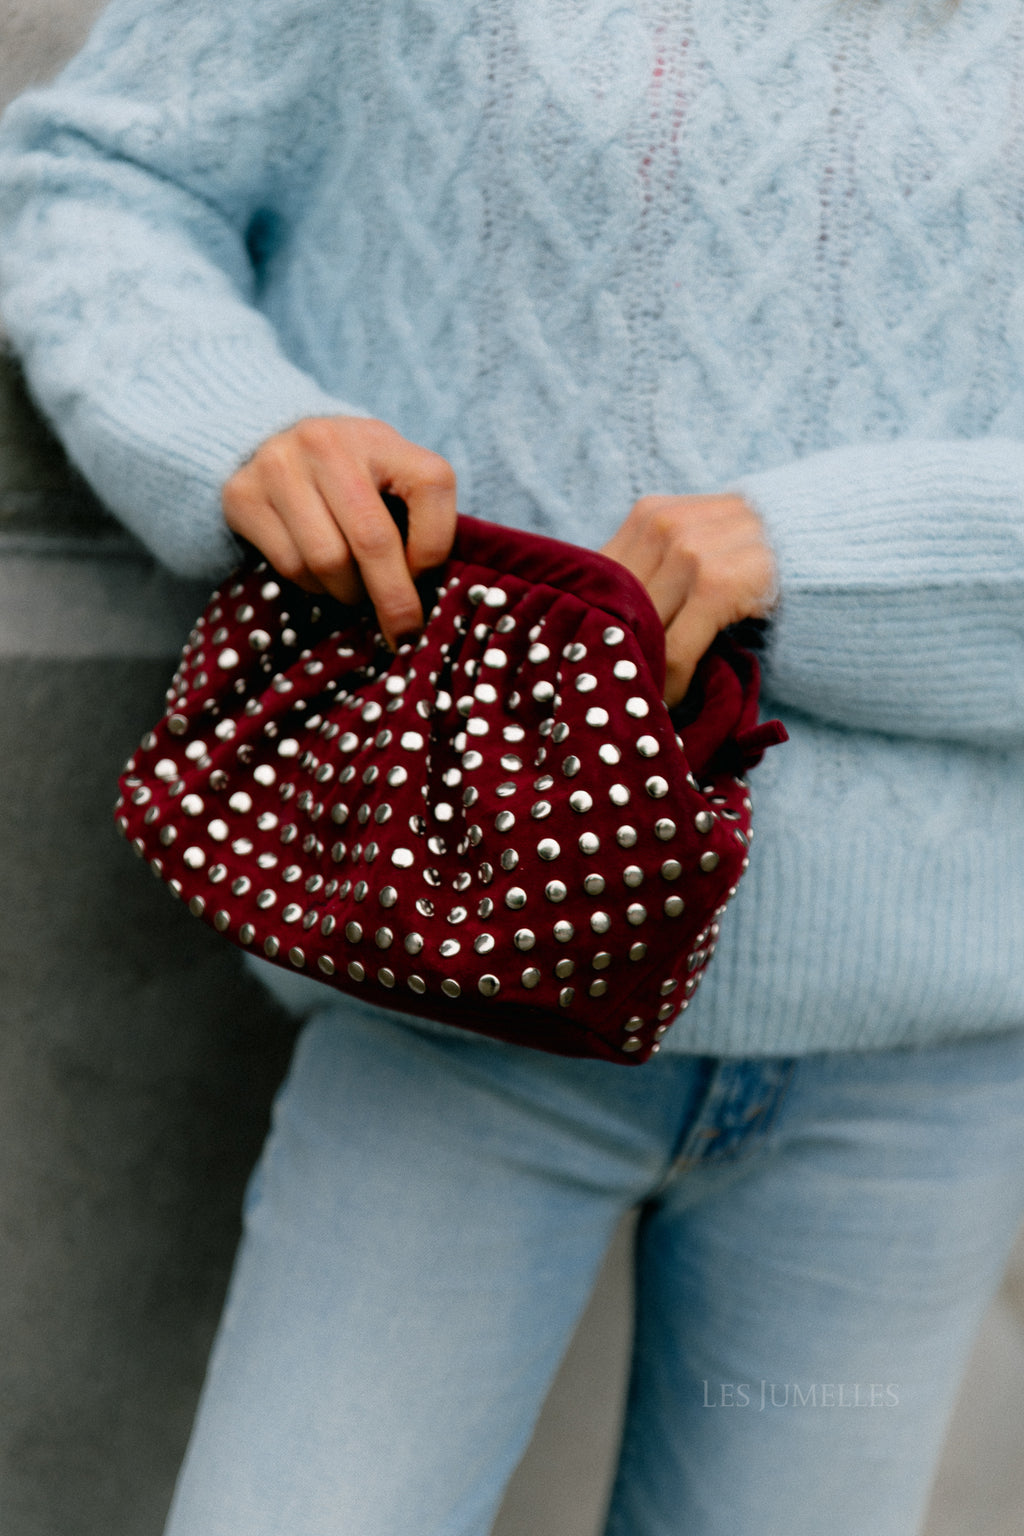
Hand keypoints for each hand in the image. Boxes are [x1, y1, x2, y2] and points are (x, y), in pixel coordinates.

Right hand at [222, 416, 457, 649]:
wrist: (269, 444)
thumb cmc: (350, 477)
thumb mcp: (391, 477)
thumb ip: (418, 520)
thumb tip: (426, 593)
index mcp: (379, 436)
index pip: (430, 487)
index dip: (436, 546)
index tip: (427, 576)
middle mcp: (326, 442)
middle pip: (372, 539)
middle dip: (394, 598)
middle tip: (404, 634)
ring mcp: (278, 465)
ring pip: (328, 561)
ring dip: (350, 592)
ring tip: (355, 588)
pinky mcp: (242, 494)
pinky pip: (291, 566)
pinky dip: (314, 586)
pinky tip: (320, 574)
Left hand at [600, 494, 776, 705]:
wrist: (834, 538)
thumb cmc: (759, 557)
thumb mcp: (700, 549)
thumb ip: (655, 573)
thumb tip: (601, 629)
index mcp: (648, 514)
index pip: (593, 582)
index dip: (590, 628)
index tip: (595, 666)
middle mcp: (661, 525)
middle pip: (610, 610)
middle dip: (611, 655)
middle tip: (616, 693)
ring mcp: (687, 549)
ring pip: (638, 632)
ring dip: (641, 673)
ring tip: (647, 697)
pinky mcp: (716, 581)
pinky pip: (674, 649)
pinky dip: (672, 681)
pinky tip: (678, 693)